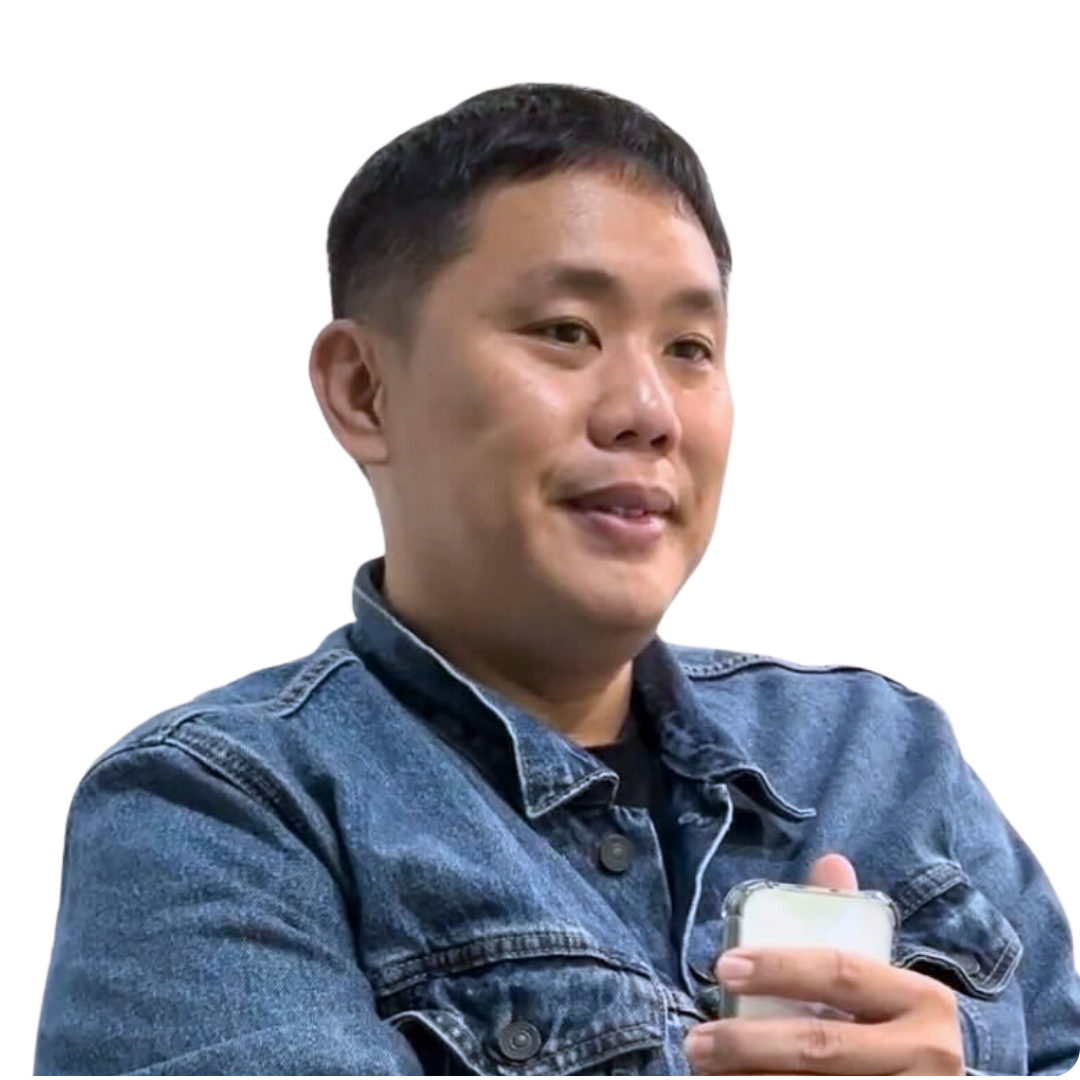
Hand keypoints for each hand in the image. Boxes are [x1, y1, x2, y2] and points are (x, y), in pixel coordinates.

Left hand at [683, 855, 963, 1074]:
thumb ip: (851, 926)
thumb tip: (830, 861)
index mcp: (923, 1001)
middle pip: (821, 1045)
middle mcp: (927, 1055)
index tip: (723, 967)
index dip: (779, 969)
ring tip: (704, 1071)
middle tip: (697, 1039)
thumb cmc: (899, 1032)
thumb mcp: (886, 983)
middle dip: (749, 1042)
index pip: (841, 973)